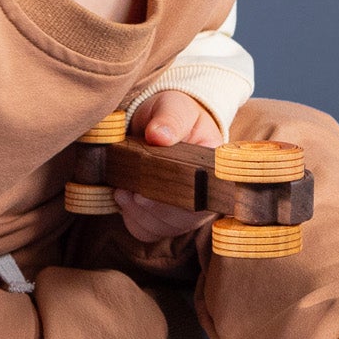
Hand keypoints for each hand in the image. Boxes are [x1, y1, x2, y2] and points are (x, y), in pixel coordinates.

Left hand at [114, 91, 224, 242]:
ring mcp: (187, 212)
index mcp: (214, 170)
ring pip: (162, 227)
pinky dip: (132, 219)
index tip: (144, 191)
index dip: (171, 200)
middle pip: (180, 219)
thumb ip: (170, 119)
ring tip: (123, 190)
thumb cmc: (173, 113)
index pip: (200, 197)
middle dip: (149, 206)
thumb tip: (159, 136)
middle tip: (128, 189)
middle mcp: (206, 196)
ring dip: (137, 212)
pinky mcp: (166, 219)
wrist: (163, 122)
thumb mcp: (173, 106)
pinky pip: (149, 231)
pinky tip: (125, 199)